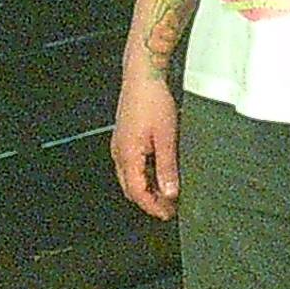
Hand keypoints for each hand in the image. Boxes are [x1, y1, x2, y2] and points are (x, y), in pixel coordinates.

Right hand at [111, 74, 181, 220]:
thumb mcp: (167, 137)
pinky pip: (132, 164)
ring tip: (169, 191)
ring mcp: (120, 145)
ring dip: (148, 187)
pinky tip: (161, 171)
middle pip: (131, 188)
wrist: (143, 74)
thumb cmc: (152, 99)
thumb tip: (170, 192)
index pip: (137, 193)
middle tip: (170, 207)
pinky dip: (146, 174)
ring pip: (131, 177)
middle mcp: (119, 152)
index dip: (153, 207)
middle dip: (150, 201)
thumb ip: (168, 167)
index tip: (168, 214)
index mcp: (126, 155)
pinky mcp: (125, 138)